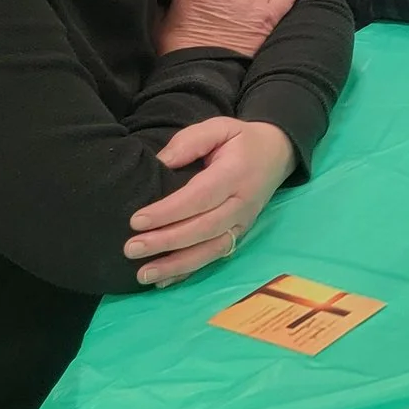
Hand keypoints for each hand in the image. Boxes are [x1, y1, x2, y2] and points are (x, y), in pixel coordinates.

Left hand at [127, 118, 294, 286]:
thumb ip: (189, 142)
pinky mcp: (240, 235)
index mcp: (236, 174)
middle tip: (131, 249)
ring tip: (144, 274)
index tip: (136, 221)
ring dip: (177, 265)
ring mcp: (243, 223)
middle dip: (166, 242)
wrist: (277, 154)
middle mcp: (242, 203)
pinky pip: (215, 257)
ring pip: (211, 249)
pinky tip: (164, 282)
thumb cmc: (241, 141)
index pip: (200, 197)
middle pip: (204, 228)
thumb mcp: (219, 127)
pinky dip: (189, 272)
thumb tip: (160, 163)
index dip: (169, 211)